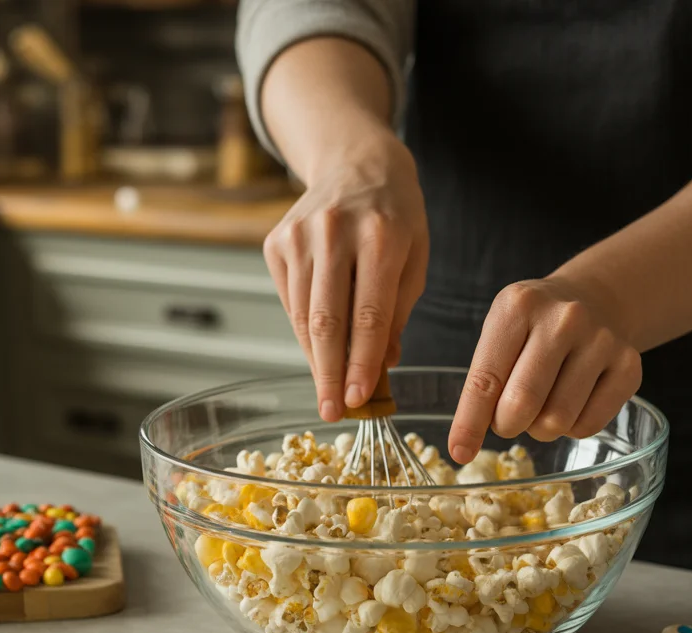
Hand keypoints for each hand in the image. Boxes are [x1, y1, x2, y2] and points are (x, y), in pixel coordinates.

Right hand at [263, 135, 428, 421]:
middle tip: (332, 412)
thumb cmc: (396, 216)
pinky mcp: (277, 241)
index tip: (358, 399)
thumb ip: (398, 312)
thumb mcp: (415, 258)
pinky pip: (290, 301)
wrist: (356, 162)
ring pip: (303, 315)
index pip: (369, 315)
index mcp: (381, 236)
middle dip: (330, 373)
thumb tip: (382, 367)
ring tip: (326, 391)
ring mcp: (299, 235)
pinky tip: (318, 352)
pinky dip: (303, 331)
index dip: (361, 363)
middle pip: (327, 319)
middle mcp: (335, 232)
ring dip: (315, 359)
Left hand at [448, 274, 641, 463]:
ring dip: (540, 427)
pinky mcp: (629, 366)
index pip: (486, 379)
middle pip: (522, 404)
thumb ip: (482, 384)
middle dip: (506, 424)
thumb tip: (462, 448)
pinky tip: (570, 401)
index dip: (470, 422)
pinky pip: (588, 426)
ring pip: (557, 421)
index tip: (459, 452)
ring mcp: (602, 341)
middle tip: (508, 416)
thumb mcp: (500, 333)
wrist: (593, 299)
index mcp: (519, 306)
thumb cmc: (535, 326)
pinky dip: (571, 427)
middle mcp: (565, 319)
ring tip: (542, 403)